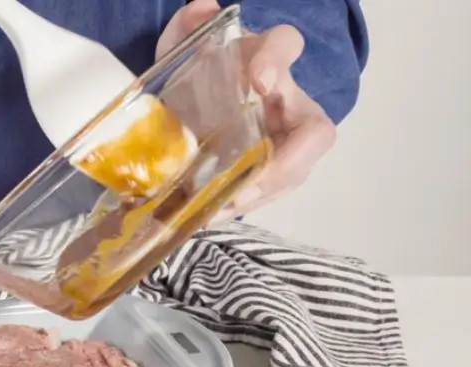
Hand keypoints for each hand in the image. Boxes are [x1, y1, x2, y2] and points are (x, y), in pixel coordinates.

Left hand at [156, 0, 336, 225]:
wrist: (192, 109)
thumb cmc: (200, 77)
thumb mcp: (184, 52)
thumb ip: (188, 28)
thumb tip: (202, 11)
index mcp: (265, 60)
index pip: (285, 46)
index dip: (276, 60)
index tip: (258, 81)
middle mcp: (286, 100)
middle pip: (315, 131)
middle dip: (287, 161)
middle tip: (249, 181)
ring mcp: (284, 139)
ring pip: (296, 170)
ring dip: (262, 192)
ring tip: (223, 205)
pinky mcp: (272, 170)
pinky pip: (271, 190)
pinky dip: (244, 204)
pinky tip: (212, 214)